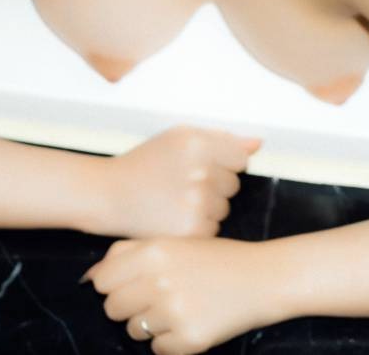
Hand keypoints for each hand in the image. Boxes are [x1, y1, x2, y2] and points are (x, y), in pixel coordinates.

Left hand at [82, 236, 277, 353]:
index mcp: (153, 252)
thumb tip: (90, 278)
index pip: (103, 281)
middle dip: (129, 307)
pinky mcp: (190, 339)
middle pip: (113, 309)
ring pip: (134, 331)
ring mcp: (174, 312)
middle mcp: (159, 281)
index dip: (114, 285)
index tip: (131, 285)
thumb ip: (129, 253)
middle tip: (157, 299)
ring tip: (180, 307)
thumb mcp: (174, 242)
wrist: (264, 277)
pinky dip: (172, 342)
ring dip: (151, 325)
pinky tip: (193, 321)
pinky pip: (159, 350)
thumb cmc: (216, 258)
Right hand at [97, 125, 259, 238]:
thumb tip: (258, 144)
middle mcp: (201, 172)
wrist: (109, 194)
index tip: (199, 167)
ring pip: (224, 209)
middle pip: (233, 185)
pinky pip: (212, 229)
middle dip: (214, 186)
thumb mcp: (179, 138)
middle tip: (181, 185)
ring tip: (175, 201)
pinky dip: (197, 227)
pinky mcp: (191, 230)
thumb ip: (222, 139)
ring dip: (207, 208)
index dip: (221, 164)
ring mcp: (197, 203)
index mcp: (199, 144)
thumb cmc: (145, 163)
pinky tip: (174, 218)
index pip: (239, 159)